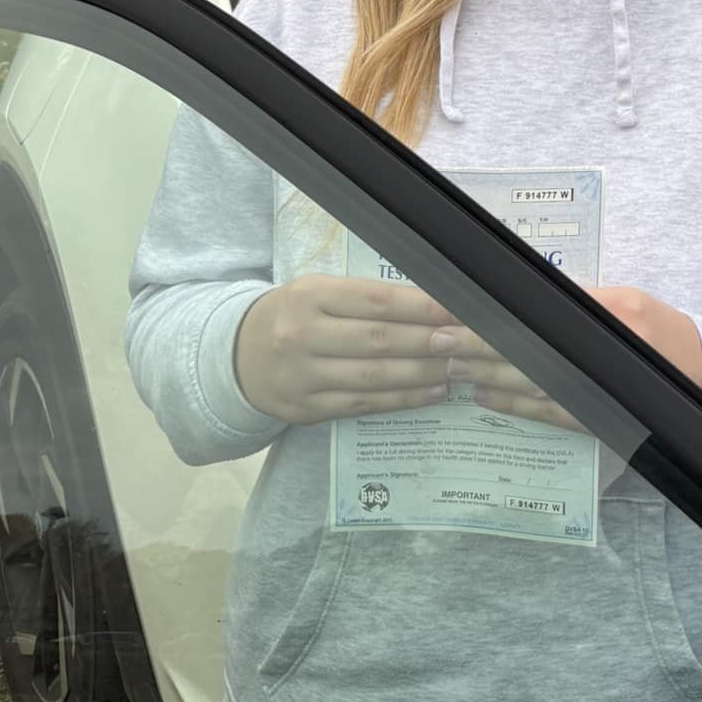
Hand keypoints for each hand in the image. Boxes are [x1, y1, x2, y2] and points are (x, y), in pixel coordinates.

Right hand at [234, 275, 453, 424]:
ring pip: (374, 377)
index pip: (375, 300)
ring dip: (421, 374)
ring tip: (456, 368)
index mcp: (310, 295)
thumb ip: (366, 297)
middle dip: (428, 342)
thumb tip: (431, 302)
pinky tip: (431, 392)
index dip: (420, 307)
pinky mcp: (306, 410)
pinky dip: (402, 400)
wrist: (236, 357)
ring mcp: (302, 377)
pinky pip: (363, 405)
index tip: (457, 309)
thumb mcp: (319, 291)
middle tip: (466, 342)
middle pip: (378, 340)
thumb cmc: (293, 314)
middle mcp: (303, 335)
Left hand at [430, 288, 701, 428]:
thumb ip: (581, 301)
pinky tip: (484, 397)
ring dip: (487, 375)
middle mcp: (604, 353)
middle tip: (438, 341)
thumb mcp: (626, 301)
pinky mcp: (598, 419)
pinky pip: (547, 414)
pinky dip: (513, 406)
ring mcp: (600, 390)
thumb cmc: (660, 329)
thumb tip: (522, 293)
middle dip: (479, 345)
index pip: (540, 311)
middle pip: (529, 349)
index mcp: (613, 313)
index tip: (457, 307)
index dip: (496, 312)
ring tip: (451, 366)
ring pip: (531, 383)